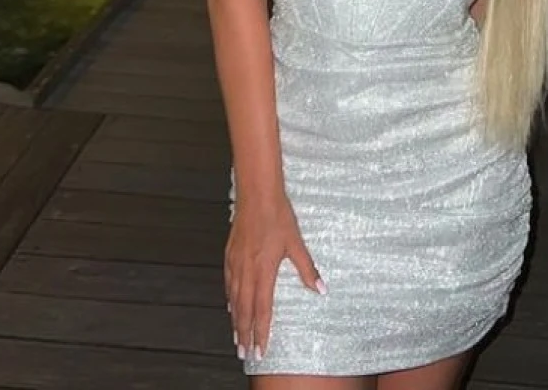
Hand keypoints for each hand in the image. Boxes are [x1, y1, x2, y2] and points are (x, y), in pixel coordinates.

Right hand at [225, 194, 324, 360]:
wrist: (256, 194)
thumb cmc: (277, 215)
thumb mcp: (295, 242)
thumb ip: (307, 268)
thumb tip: (320, 288)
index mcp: (264, 270)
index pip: (262, 309)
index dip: (261, 332)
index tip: (261, 349)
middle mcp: (247, 270)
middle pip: (244, 309)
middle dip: (244, 333)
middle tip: (245, 353)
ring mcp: (236, 262)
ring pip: (233, 298)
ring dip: (235, 320)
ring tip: (237, 336)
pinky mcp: (230, 253)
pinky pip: (228, 282)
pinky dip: (229, 298)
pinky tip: (230, 304)